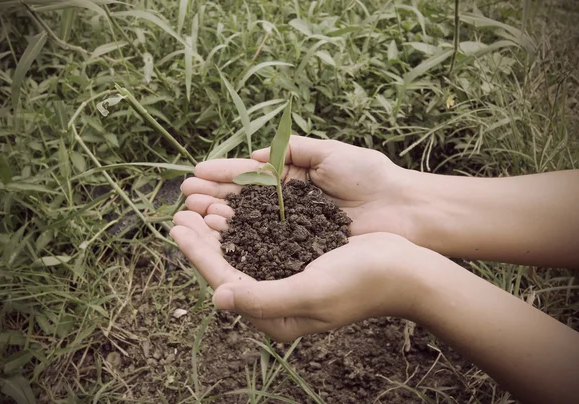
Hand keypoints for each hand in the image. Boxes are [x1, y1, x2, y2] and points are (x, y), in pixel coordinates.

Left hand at [170, 211, 430, 341]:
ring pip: (242, 250)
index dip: (197, 253)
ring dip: (220, 227)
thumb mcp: (312, 292)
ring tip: (198, 205)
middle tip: (179, 210)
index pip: (224, 280)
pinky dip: (245, 222)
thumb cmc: (360, 281)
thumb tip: (217, 297)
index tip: (176, 227)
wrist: (402, 268)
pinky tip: (233, 206)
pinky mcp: (298, 259)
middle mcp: (276, 299)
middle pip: (228, 264)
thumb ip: (264, 298)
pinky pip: (262, 240)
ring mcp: (287, 277)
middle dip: (202, 238)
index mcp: (275, 315)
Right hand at [181, 136, 418, 236]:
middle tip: (185, 196)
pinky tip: (220, 237)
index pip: (251, 174)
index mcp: (294, 178)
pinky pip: (267, 244)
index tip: (197, 173)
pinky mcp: (302, 250)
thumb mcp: (331, 153)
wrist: (405, 210)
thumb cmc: (371, 177)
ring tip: (193, 214)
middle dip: (213, 196)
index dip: (224, 173)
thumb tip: (257, 153)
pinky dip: (243, 241)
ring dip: (220, 218)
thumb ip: (295, 150)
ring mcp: (293, 229)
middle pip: (243, 200)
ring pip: (249, 223)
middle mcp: (288, 205)